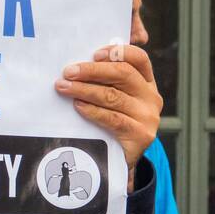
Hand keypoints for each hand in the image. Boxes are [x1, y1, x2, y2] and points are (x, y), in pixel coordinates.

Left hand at [54, 42, 162, 181]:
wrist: (119, 161)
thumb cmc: (111, 123)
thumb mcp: (114, 98)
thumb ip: (106, 81)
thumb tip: (76, 65)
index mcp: (146, 82)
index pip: (139, 58)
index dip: (117, 52)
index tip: (94, 54)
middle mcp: (151, 97)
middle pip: (123, 74)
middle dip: (92, 70)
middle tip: (68, 72)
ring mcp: (148, 117)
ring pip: (113, 96)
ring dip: (84, 89)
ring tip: (63, 87)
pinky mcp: (141, 135)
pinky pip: (113, 118)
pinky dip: (92, 110)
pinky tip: (77, 106)